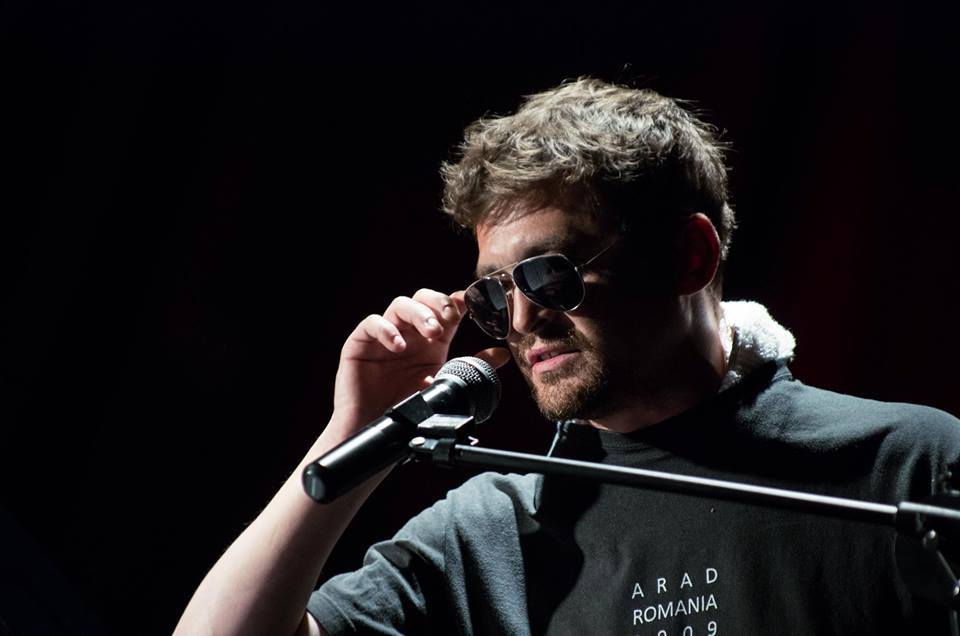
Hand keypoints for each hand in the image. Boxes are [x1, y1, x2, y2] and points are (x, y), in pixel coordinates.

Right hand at [331, 289, 509, 431]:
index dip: (457, 301)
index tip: (471, 303)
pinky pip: (371, 324)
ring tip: (431, 333)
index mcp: (431, 340)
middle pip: (422, 298)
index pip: (444, 309)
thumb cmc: (411, 409)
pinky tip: (398, 345)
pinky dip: (386, 329)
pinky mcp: (360, 344)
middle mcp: (409, 333)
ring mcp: (385, 336)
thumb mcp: (446, 385)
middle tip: (450, 318)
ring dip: (419, 313)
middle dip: (438, 303)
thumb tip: (503, 354)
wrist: (379, 433)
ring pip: (400, 305)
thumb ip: (472, 368)